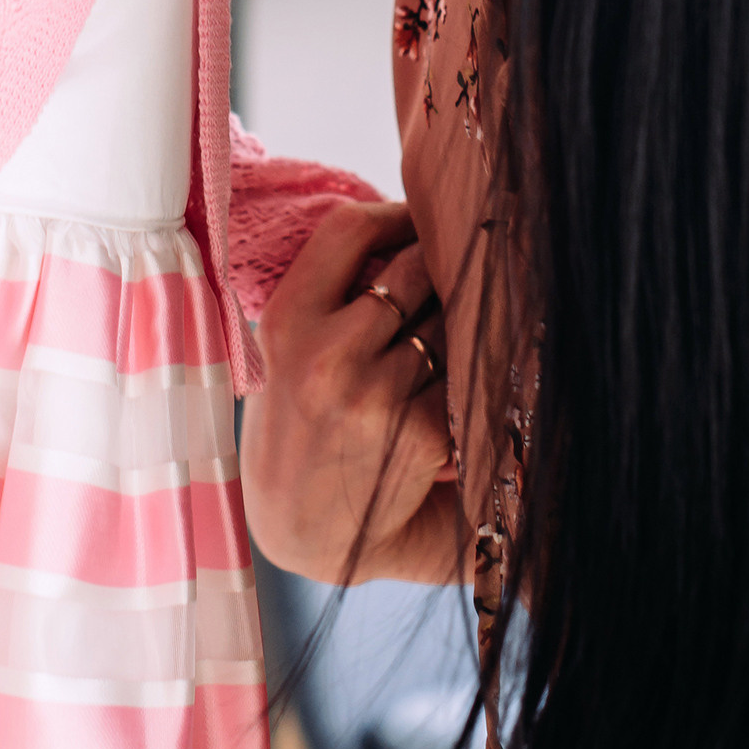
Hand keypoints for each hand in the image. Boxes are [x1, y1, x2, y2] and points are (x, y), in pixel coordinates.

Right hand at [243, 200, 458, 587]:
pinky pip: (462, 375)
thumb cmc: (294, 428)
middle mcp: (329, 355)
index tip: (412, 222)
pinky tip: (451, 386)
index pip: (349, 231)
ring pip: (447, 320)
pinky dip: (466, 374)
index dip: (391, 216)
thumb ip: (329, 296)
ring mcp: (377, 395)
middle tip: (447, 273)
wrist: (301, 531)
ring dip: (455, 322)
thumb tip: (405, 230)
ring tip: (443, 338)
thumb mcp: (282, 354)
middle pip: (413, 268)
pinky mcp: (421, 433)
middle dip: (436, 268)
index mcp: (288, 323)